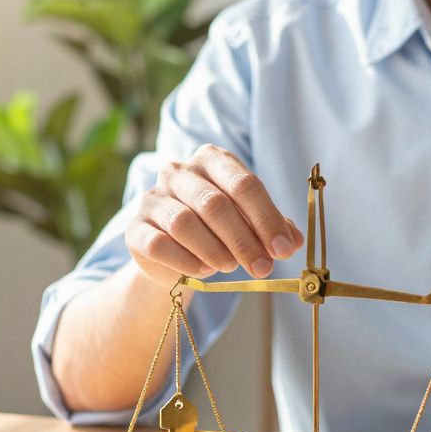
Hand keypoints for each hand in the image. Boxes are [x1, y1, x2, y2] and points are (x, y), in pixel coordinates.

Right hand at [126, 144, 303, 286]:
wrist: (172, 255)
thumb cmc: (217, 231)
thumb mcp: (249, 224)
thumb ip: (273, 228)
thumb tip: (294, 241)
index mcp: (213, 160)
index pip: (244, 184)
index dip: (267, 219)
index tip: (283, 249)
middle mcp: (179, 171)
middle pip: (215, 204)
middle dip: (244, 240)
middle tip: (262, 268)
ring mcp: (154, 198)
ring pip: (185, 222)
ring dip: (215, 250)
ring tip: (230, 267)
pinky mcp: (135, 228)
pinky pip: (160, 244)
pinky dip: (186, 261)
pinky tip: (202, 271)